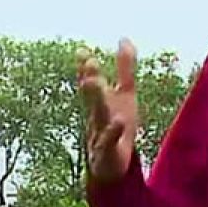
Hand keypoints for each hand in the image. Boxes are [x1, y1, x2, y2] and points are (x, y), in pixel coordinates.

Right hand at [77, 41, 138, 184]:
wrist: (112, 167)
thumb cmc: (118, 126)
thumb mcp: (125, 95)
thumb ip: (125, 68)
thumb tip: (124, 39)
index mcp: (101, 102)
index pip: (91, 82)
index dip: (87, 68)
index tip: (82, 51)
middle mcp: (97, 117)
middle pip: (93, 97)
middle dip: (91, 79)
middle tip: (88, 61)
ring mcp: (100, 135)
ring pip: (98, 116)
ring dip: (96, 100)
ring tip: (94, 82)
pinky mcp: (108, 153)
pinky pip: (109, 142)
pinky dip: (112, 132)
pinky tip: (118, 121)